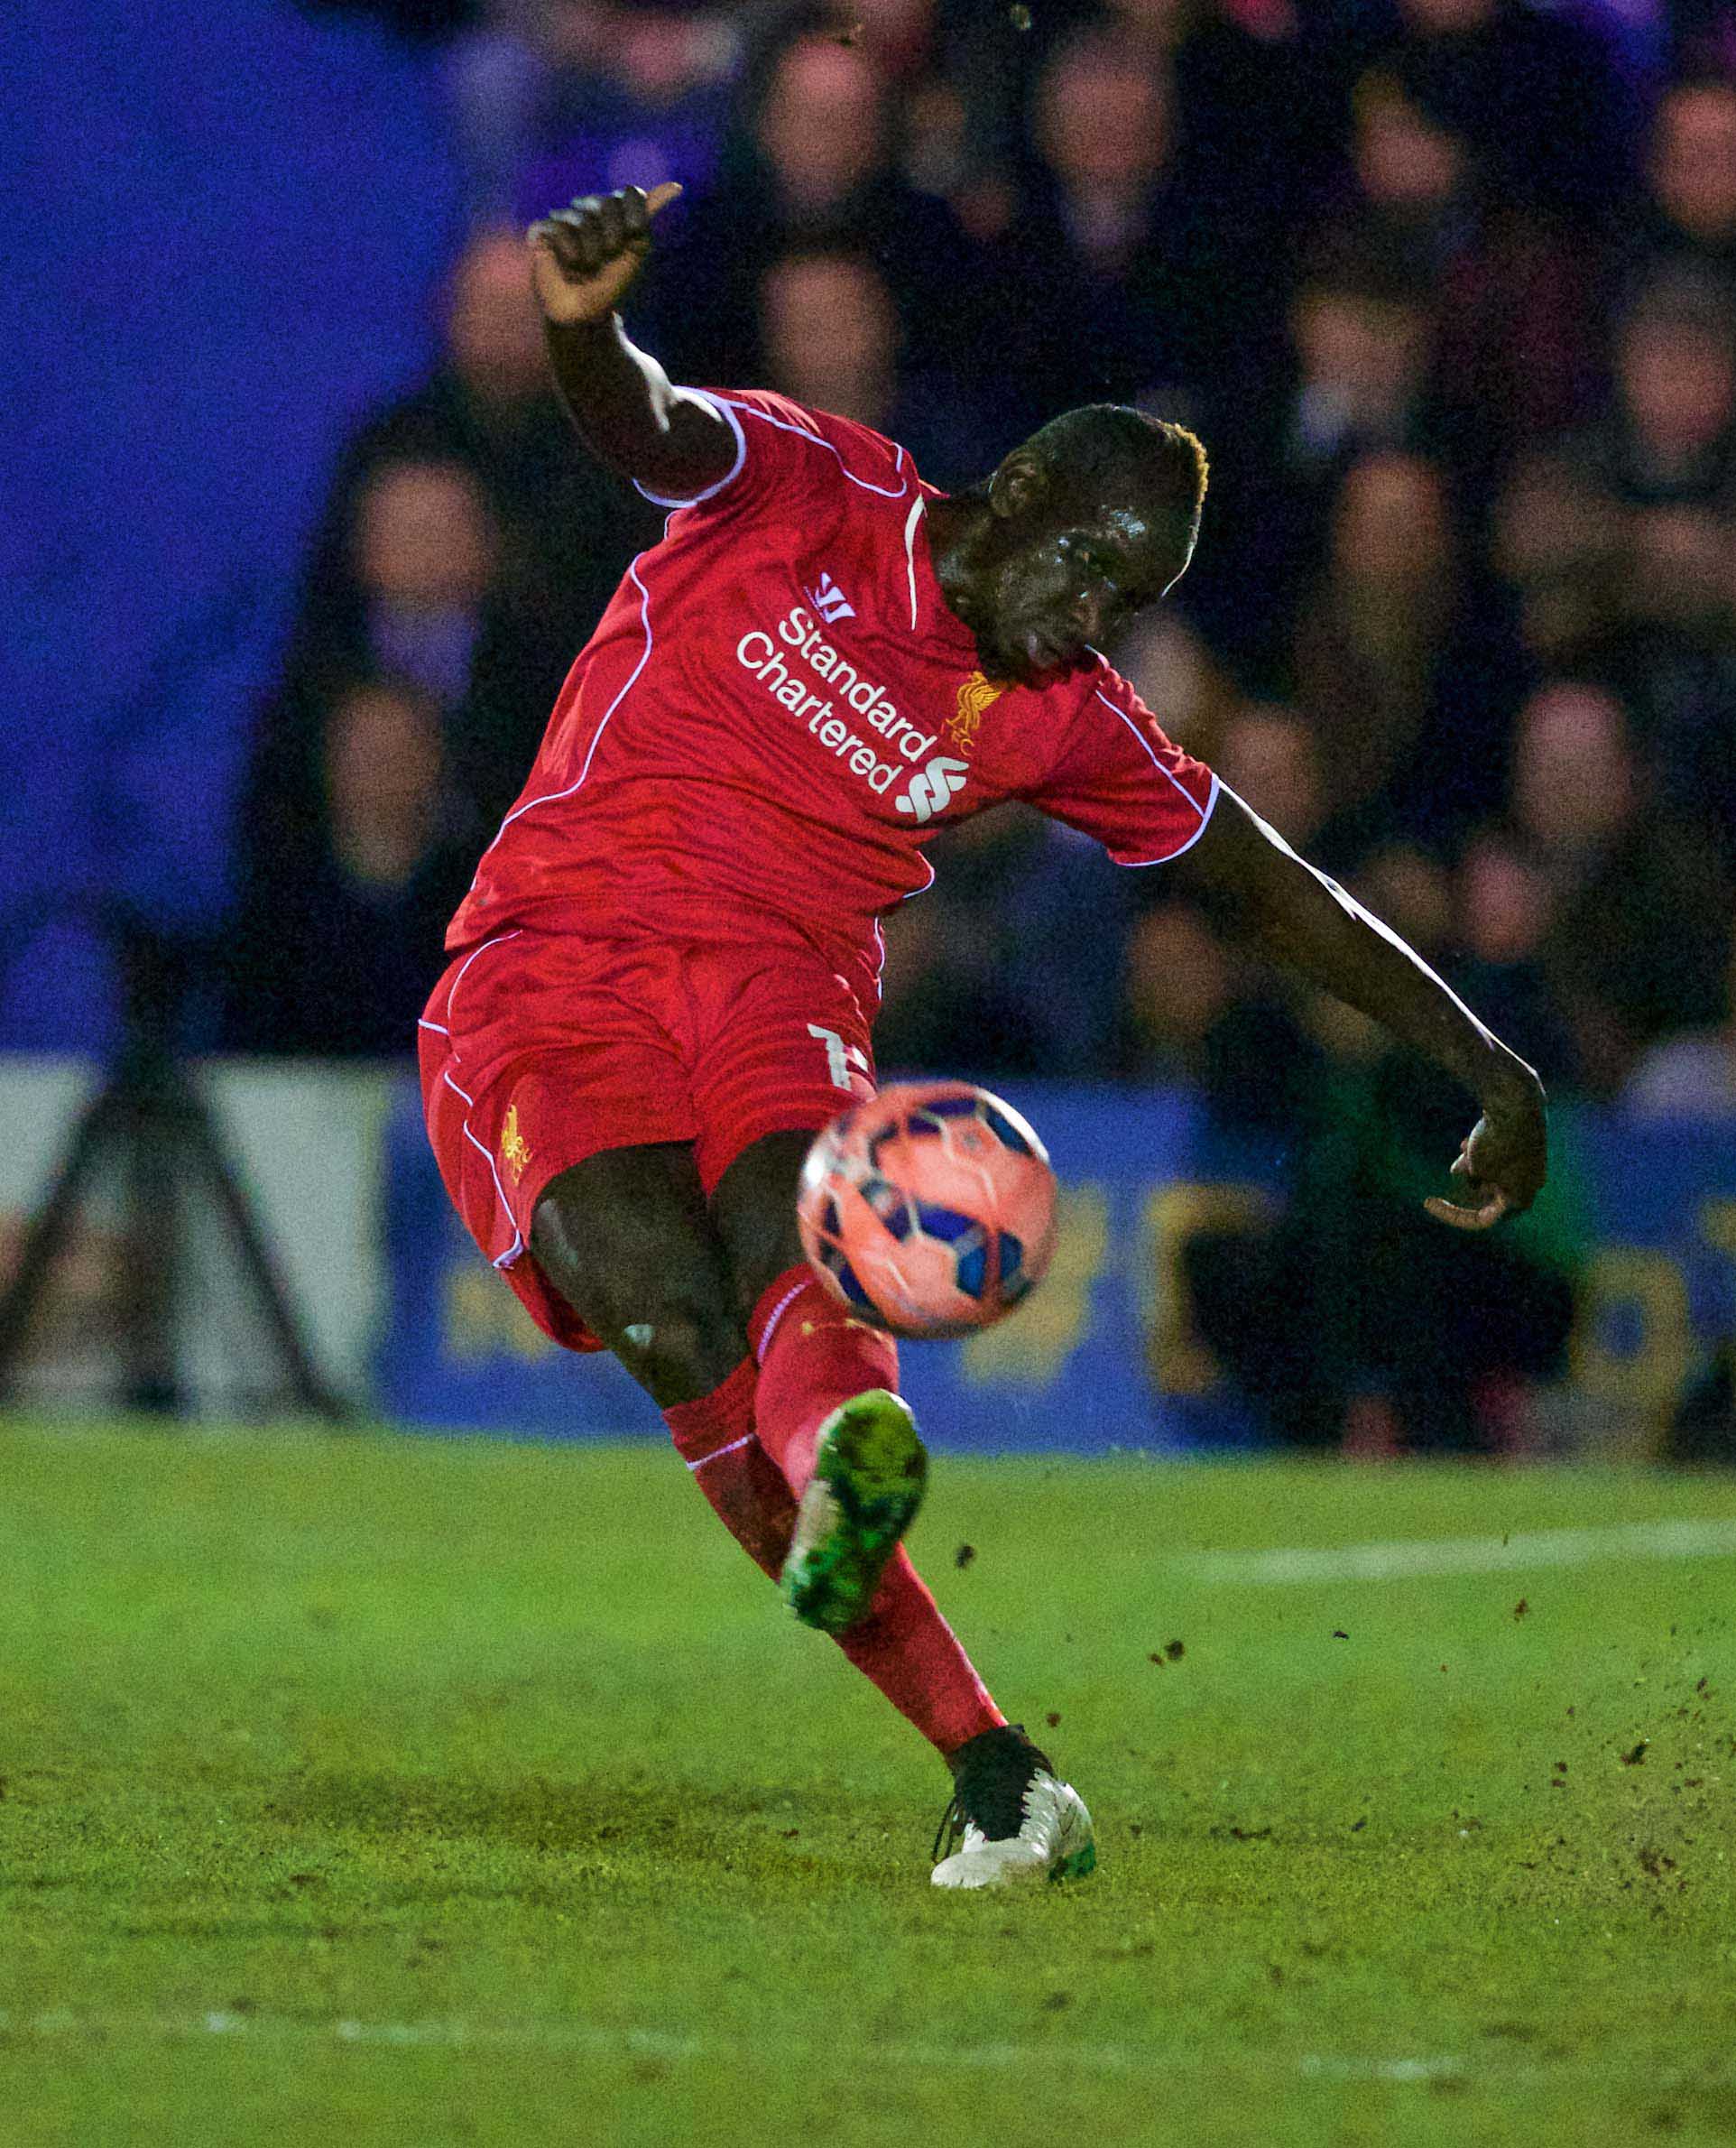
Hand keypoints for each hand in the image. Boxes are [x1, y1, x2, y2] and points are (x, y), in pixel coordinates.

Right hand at [528, 182, 681, 327]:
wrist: (584, 312)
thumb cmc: (610, 284)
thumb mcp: (635, 249)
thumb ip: (648, 215)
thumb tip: (677, 186)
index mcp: (612, 212)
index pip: (631, 194)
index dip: (635, 216)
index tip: (634, 236)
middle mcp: (588, 209)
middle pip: (608, 203)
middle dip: (613, 236)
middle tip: (606, 258)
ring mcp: (563, 217)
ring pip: (584, 220)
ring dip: (591, 252)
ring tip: (585, 266)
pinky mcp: (542, 230)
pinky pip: (561, 230)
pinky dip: (570, 253)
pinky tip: (568, 264)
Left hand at [1424, 1087, 1546, 1232]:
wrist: (1518, 1101)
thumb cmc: (1497, 1140)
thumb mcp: (1477, 1167)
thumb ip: (1474, 1180)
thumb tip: (1475, 1183)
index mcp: (1520, 1200)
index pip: (1482, 1220)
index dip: (1453, 1215)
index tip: (1428, 1202)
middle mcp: (1531, 1184)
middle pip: (1489, 1195)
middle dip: (1468, 1181)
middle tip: (1456, 1165)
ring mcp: (1532, 1165)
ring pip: (1494, 1173)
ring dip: (1474, 1164)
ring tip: (1465, 1147)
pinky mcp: (1528, 1146)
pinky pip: (1501, 1158)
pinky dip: (1484, 1153)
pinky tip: (1469, 1140)